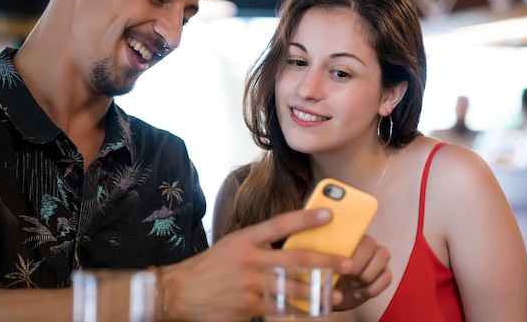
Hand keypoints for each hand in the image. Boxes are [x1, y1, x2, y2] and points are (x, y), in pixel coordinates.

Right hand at [160, 208, 351, 321]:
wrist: (179, 293)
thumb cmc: (210, 267)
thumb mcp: (233, 245)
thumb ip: (259, 243)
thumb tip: (292, 241)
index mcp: (245, 239)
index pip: (280, 224)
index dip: (306, 218)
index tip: (329, 215)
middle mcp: (249, 260)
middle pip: (295, 258)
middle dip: (325, 261)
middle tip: (347, 263)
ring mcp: (249, 285)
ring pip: (292, 287)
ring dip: (317, 291)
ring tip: (335, 295)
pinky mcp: (248, 307)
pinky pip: (279, 309)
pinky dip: (297, 310)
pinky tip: (311, 312)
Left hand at [332, 235, 391, 310]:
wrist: (332, 296)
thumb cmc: (325, 278)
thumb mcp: (321, 269)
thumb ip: (325, 261)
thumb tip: (329, 263)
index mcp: (347, 238)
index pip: (353, 234)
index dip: (348, 254)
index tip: (339, 270)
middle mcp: (364, 243)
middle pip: (370, 244)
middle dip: (357, 265)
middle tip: (346, 278)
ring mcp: (376, 256)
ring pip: (383, 255)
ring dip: (367, 275)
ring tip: (352, 285)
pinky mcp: (384, 272)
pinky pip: (387, 276)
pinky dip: (373, 288)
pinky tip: (358, 293)